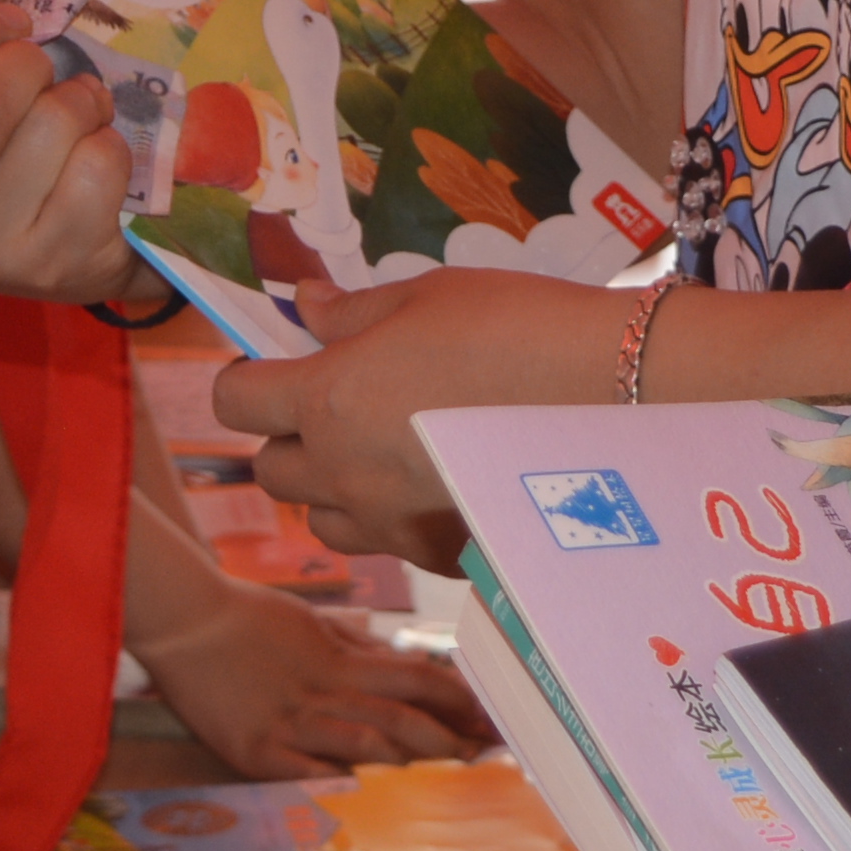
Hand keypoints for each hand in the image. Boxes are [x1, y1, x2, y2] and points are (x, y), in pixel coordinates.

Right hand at [0, 1, 138, 301]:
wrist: (43, 264)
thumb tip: (7, 15)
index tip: (11, 20)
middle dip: (30, 64)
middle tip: (42, 68)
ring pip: (53, 124)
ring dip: (80, 99)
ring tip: (77, 111)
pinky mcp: (47, 266)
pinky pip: (99, 163)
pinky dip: (109, 141)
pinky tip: (94, 155)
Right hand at [134, 574, 480, 779]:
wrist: (184, 620)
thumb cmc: (244, 616)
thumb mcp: (309, 621)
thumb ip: (352, 644)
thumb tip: (394, 657)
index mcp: (341, 660)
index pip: (415, 678)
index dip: (457, 698)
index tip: (489, 716)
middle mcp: (325, 692)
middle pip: (402, 718)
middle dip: (450, 740)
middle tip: (485, 758)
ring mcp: (292, 724)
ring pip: (367, 745)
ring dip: (410, 765)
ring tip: (446, 785)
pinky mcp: (257, 751)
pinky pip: (308, 774)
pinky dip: (343, 786)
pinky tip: (372, 801)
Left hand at [209, 268, 629, 564]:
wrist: (616, 395)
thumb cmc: (518, 326)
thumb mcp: (427, 295)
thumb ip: (353, 311)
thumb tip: (306, 305)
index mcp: (329, 399)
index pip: (235, 402)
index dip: (248, 378)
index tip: (277, 362)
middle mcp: (346, 472)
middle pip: (271, 471)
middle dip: (289, 436)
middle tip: (337, 403)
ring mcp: (393, 524)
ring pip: (323, 521)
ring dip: (333, 488)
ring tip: (382, 449)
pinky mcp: (441, 555)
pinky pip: (389, 545)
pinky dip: (394, 517)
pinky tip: (440, 478)